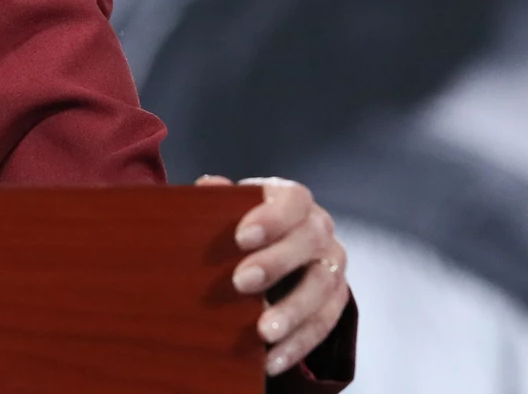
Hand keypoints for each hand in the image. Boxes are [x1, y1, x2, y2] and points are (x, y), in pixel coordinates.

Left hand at [198, 175, 349, 376]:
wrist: (275, 247)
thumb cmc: (244, 223)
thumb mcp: (231, 208)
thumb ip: (219, 199)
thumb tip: (209, 187)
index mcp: (294, 200)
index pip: (292, 200)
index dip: (271, 217)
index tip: (241, 237)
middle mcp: (321, 230)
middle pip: (310, 242)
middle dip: (275, 263)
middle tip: (240, 282)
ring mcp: (333, 265)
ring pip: (322, 287)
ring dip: (292, 311)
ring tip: (263, 332)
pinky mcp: (337, 299)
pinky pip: (324, 323)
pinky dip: (298, 344)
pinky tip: (271, 360)